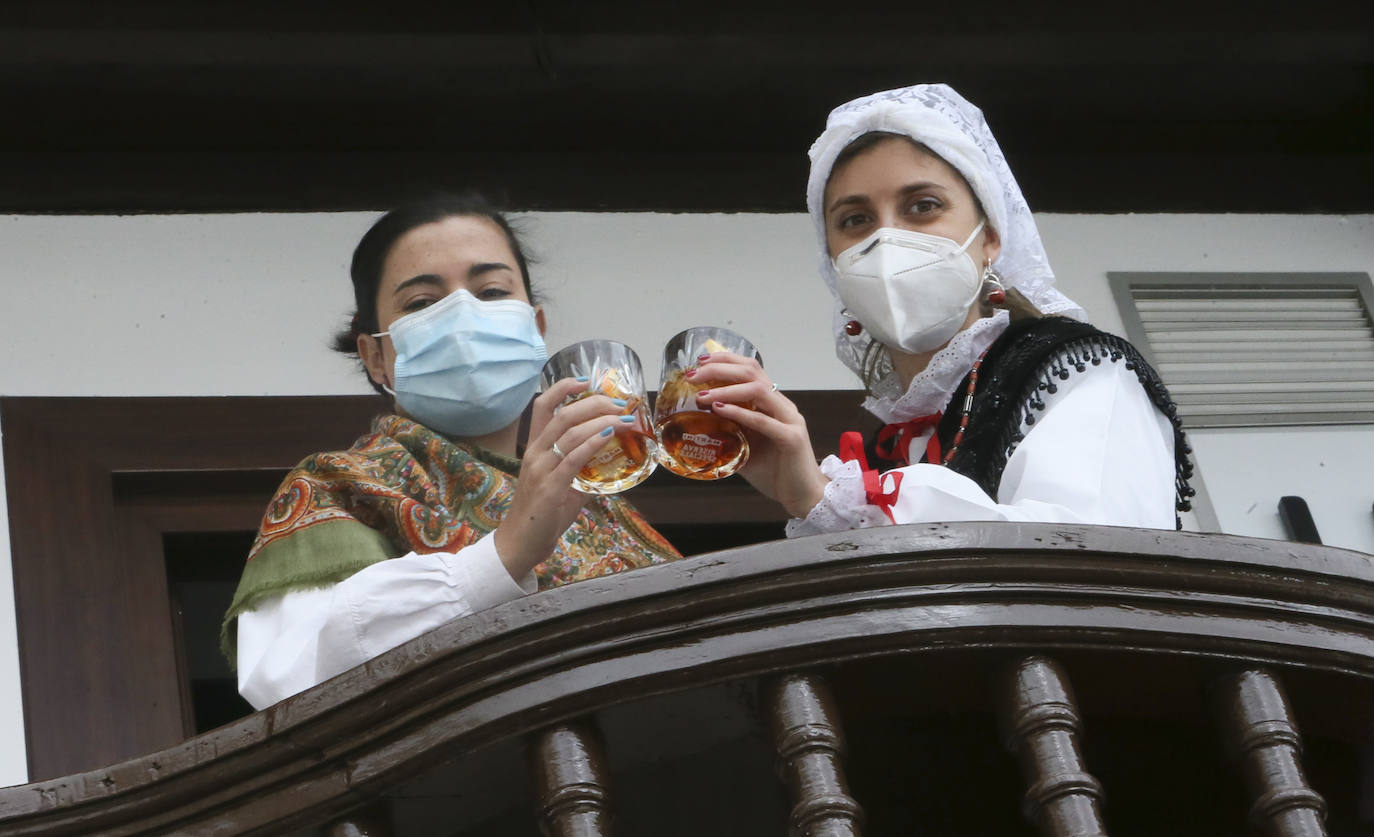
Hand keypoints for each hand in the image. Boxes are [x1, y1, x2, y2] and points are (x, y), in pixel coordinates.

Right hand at [493, 377, 633, 578]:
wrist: (521, 543)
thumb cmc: (542, 515)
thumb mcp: (564, 486)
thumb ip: (583, 471)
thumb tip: (611, 463)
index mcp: (535, 448)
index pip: (542, 406)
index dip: (562, 388)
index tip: (586, 381)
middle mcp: (535, 453)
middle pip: (562, 414)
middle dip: (594, 403)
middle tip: (620, 403)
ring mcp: (540, 468)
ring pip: (570, 431)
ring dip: (602, 420)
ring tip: (625, 419)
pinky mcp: (549, 487)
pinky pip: (573, 457)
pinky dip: (594, 442)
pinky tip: (609, 436)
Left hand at [691, 352, 828, 518]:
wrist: (802, 496)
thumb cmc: (774, 472)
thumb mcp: (745, 448)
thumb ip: (728, 433)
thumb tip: (697, 427)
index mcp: (773, 404)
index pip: (751, 369)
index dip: (725, 360)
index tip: (700, 360)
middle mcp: (782, 406)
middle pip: (752, 372)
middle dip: (719, 368)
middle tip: (693, 375)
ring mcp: (789, 420)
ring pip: (758, 390)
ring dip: (726, 389)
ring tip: (701, 395)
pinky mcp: (791, 438)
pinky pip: (763, 421)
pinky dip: (739, 412)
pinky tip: (719, 409)